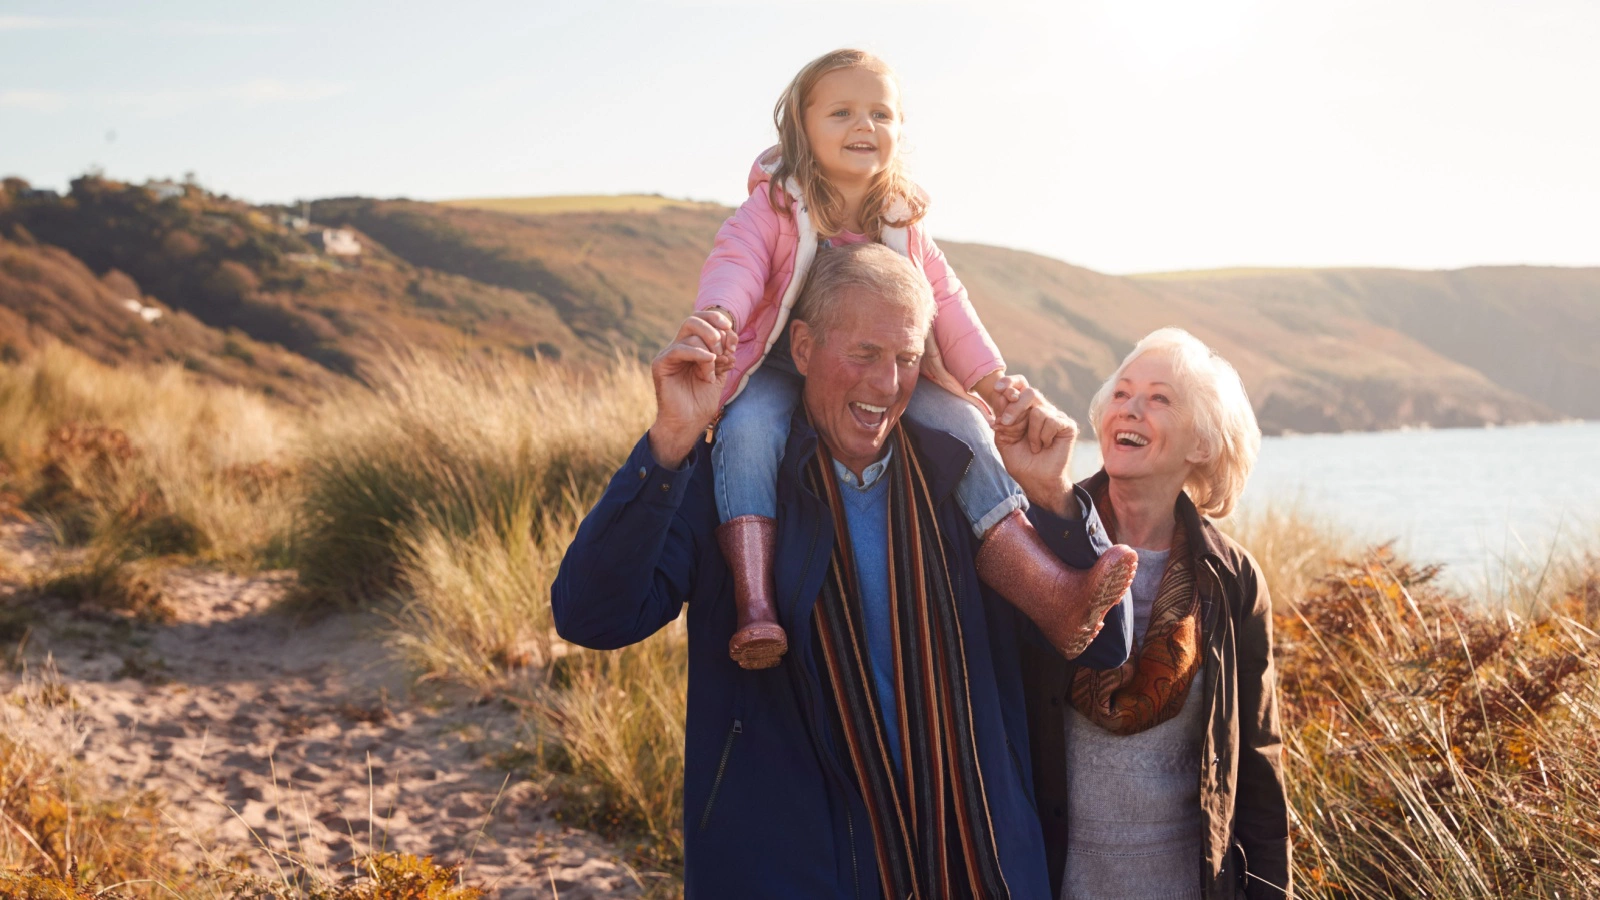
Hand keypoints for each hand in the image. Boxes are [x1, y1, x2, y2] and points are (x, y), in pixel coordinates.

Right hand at [648, 315, 730, 467]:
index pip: (701, 320)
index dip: (718, 322)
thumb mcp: (719, 372)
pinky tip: (710, 361)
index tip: (733, 337)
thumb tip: (731, 334)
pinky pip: (679, 349)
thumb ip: (724, 352)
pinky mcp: (661, 364)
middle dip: (714, 329)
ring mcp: (669, 354)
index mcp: (692, 347)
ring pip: (690, 333)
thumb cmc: (701, 401)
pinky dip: (698, 353)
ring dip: (710, 350)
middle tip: (725, 348)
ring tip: (713, 371)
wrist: (689, 422)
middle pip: (693, 319)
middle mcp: (679, 347)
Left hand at [992, 377, 1078, 517]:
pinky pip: (1051, 421)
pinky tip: (1044, 446)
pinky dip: (1043, 437)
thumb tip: (1003, 396)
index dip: (1010, 382)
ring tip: (1034, 446)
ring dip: (1030, 433)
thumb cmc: (1020, 460)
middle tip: (1006, 423)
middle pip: (1029, 392)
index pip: (1020, 385)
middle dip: (1014, 407)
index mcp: (1024, 408)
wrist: (1035, 480)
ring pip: (1038, 410)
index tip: (998, 388)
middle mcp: (1041, 408)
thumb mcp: (1003, 438)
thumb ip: (1002, 418)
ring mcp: (1055, 415)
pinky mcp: (1067, 425)